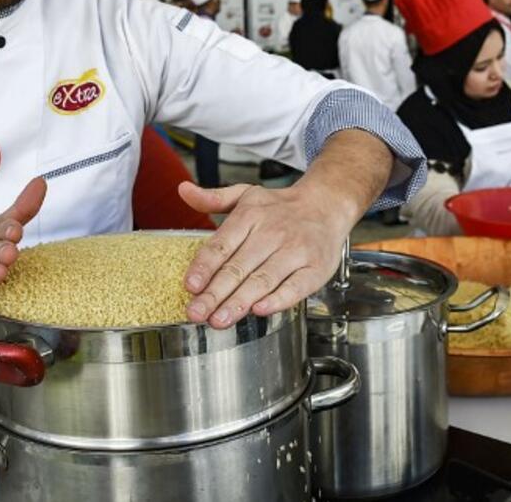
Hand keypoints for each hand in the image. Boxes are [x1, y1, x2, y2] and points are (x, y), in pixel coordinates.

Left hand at [177, 180, 354, 328]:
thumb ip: (213, 198)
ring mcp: (296, 251)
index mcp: (251, 215)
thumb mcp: (246, 195)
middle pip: (239, 267)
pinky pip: (295, 287)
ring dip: (240, 301)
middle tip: (196, 312)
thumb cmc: (281, 208)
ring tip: (219, 319)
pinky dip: (278, 299)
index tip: (190, 285)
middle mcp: (272, 233)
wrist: (327, 204)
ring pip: (263, 280)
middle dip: (215, 293)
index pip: (222, 244)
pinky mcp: (315, 268)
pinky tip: (259, 310)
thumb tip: (183, 190)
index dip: (204, 266)